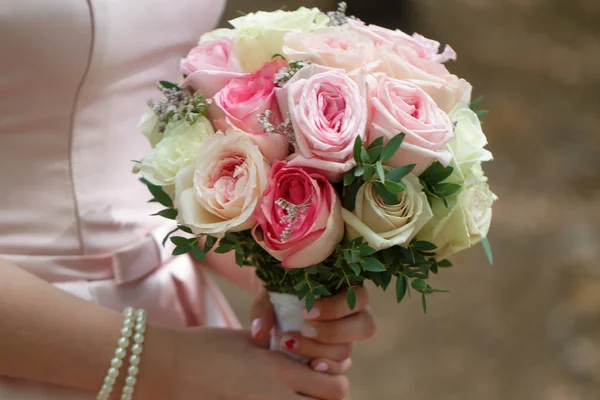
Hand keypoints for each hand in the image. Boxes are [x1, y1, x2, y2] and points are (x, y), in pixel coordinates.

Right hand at [149, 327, 348, 399]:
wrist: (171, 366)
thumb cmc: (208, 347)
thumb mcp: (251, 342)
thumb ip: (280, 353)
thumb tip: (300, 360)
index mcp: (280, 369)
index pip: (335, 385)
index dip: (334, 378)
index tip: (322, 369)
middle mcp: (277, 397)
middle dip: (327, 396)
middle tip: (312, 385)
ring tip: (292, 392)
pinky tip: (272, 397)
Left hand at [250, 287, 375, 373]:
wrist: (273, 297)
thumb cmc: (277, 286)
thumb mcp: (269, 289)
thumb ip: (264, 306)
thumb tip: (260, 332)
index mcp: (347, 286)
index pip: (358, 297)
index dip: (336, 308)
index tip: (306, 312)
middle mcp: (354, 312)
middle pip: (364, 326)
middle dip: (332, 332)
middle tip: (304, 328)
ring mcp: (347, 335)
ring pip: (348, 349)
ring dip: (320, 350)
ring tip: (290, 343)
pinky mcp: (337, 353)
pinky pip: (341, 366)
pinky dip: (326, 368)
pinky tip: (310, 366)